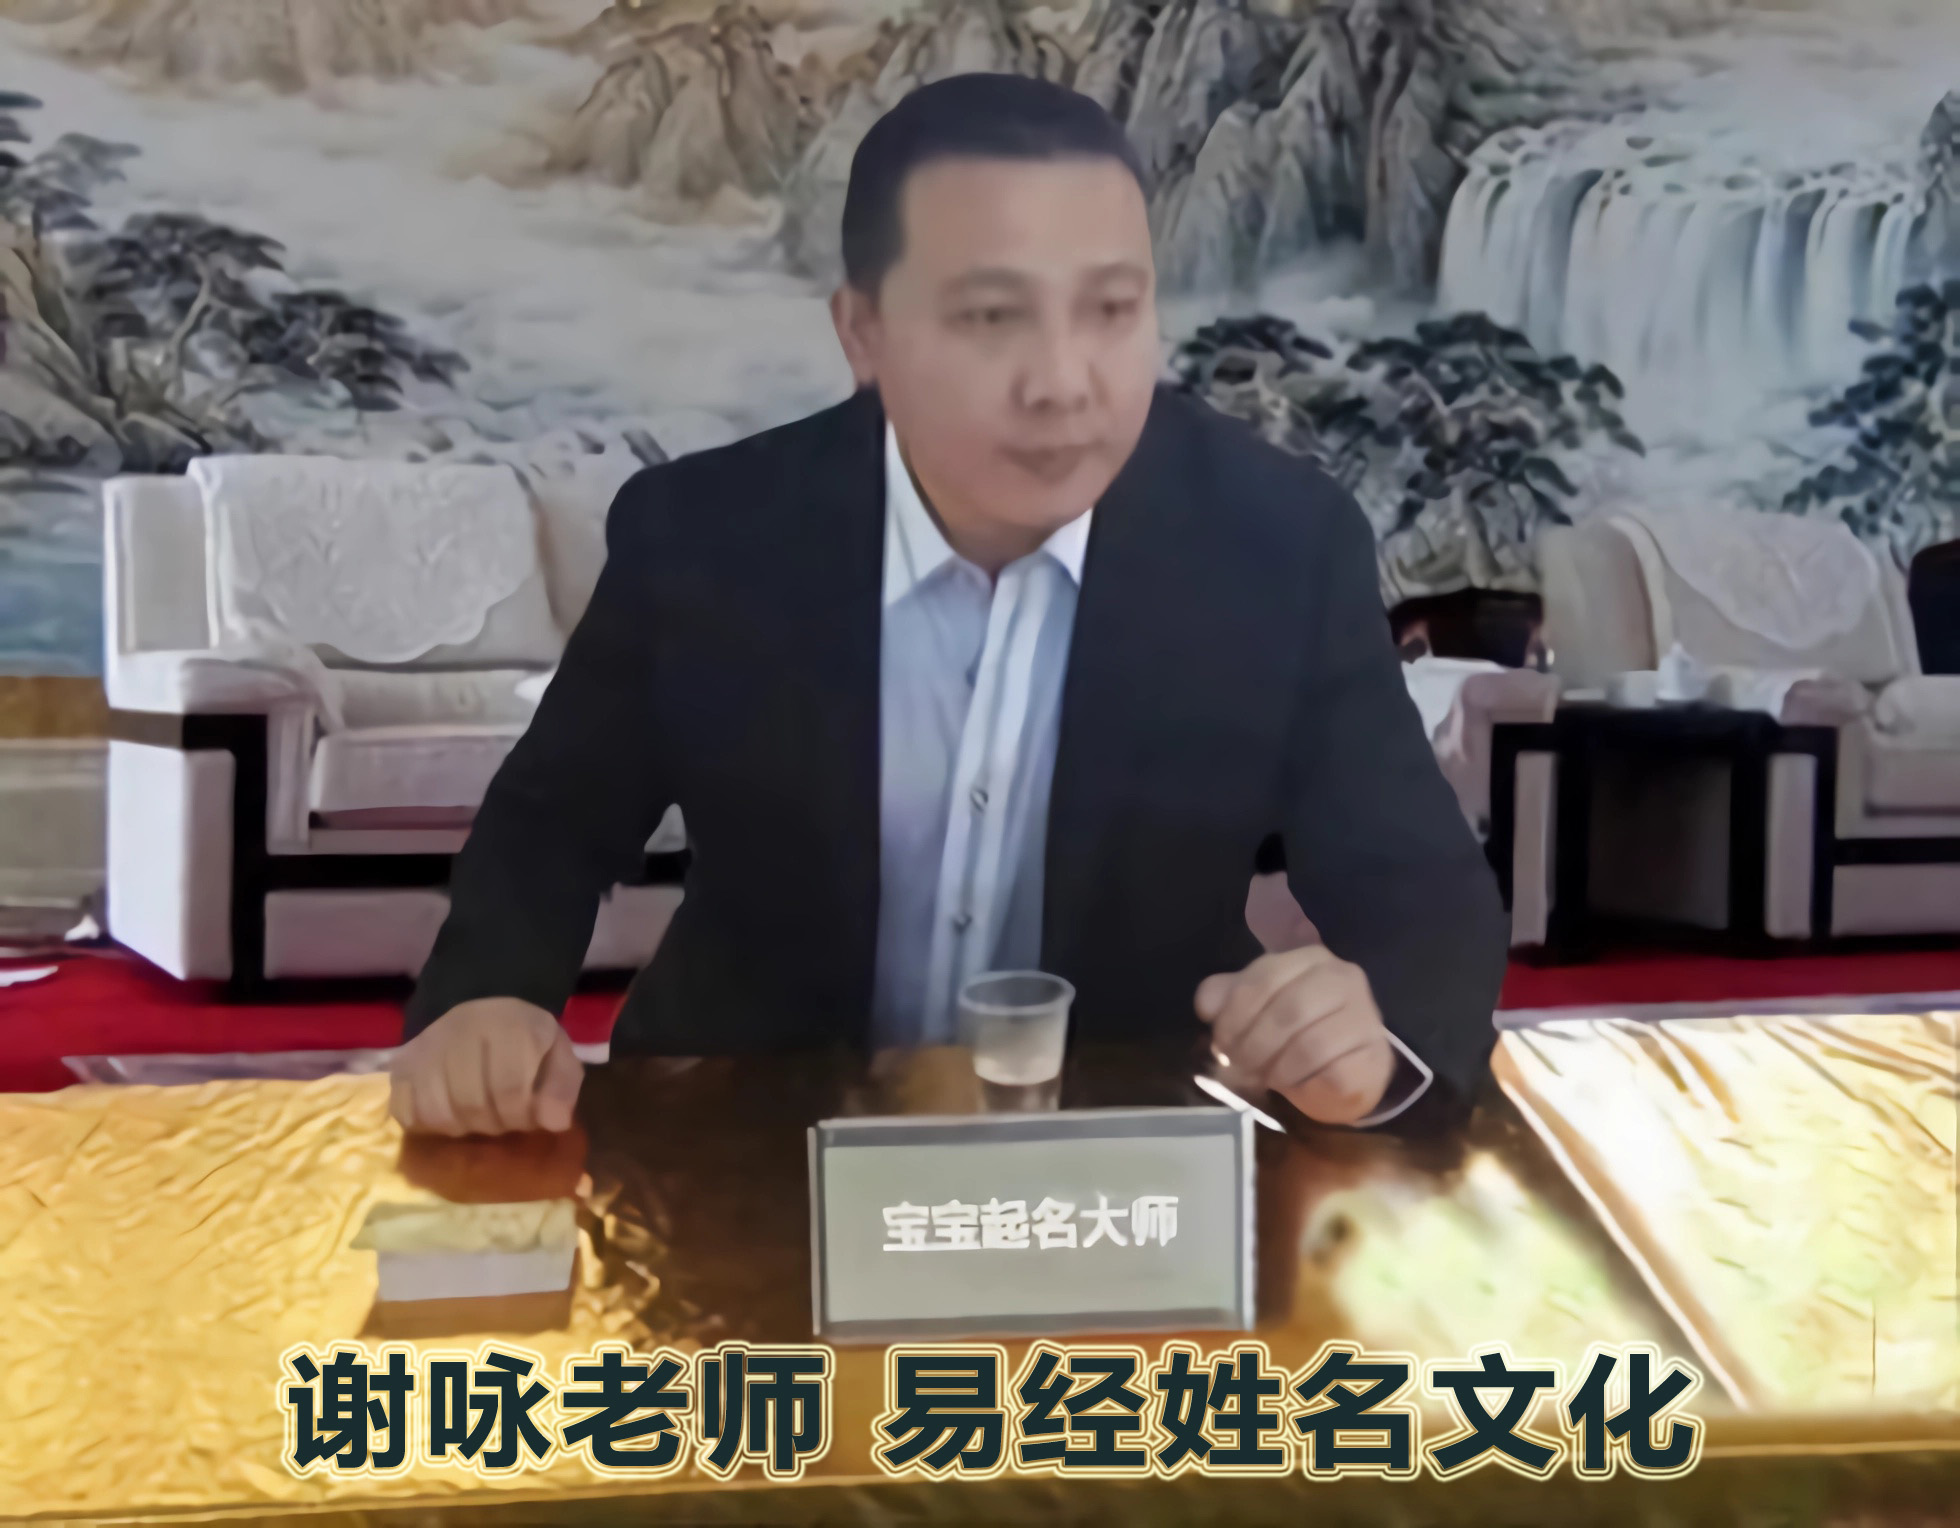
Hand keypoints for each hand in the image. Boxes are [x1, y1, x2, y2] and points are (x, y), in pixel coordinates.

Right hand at [389, 998, 583, 1136]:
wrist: (482, 1013)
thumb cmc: (524, 1041)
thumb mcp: (557, 1054)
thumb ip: (562, 1087)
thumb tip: (553, 1123)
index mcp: (507, 1025)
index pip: (509, 1088)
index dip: (520, 1116)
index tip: (528, 1118)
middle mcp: (460, 1031)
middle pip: (471, 1105)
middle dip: (493, 1125)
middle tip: (503, 1120)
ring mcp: (425, 1048)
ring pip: (437, 1114)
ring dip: (462, 1128)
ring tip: (476, 1118)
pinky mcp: (401, 1065)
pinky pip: (406, 1112)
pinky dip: (427, 1125)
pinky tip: (448, 1115)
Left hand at [1194, 947, 1395, 1125]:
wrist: (1344, 1071)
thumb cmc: (1296, 1033)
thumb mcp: (1257, 1008)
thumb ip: (1229, 998)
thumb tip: (1207, 1006)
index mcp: (1310, 959)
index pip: (1264, 978)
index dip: (1234, 1016)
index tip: (1221, 1044)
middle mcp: (1343, 978)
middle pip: (1287, 1011)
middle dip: (1253, 1046)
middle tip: (1238, 1068)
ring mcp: (1366, 1017)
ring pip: (1310, 1045)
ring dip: (1278, 1069)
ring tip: (1266, 1078)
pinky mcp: (1376, 1057)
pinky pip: (1333, 1073)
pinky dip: (1304, 1085)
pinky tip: (1294, 1087)